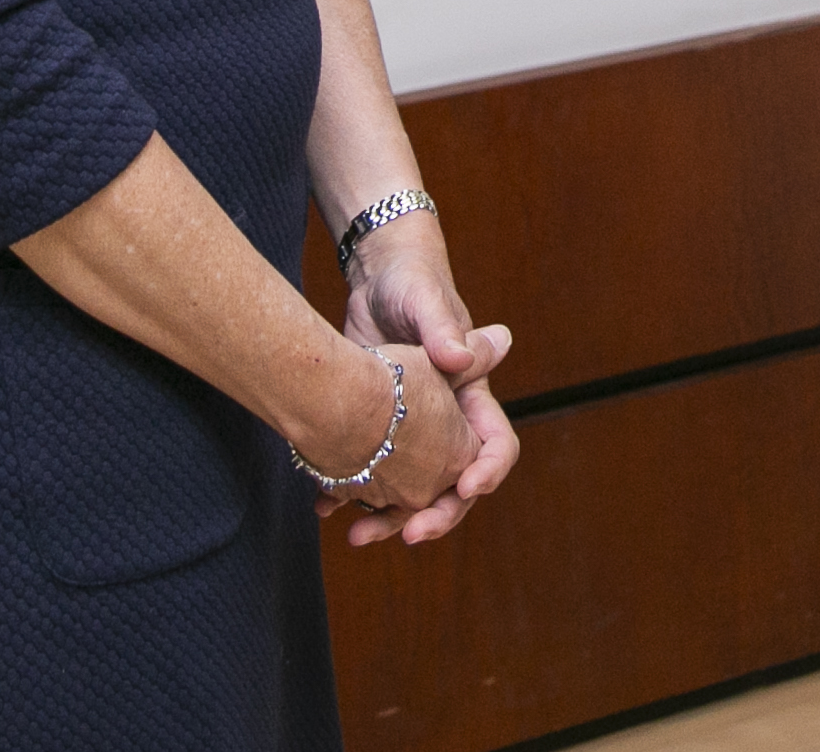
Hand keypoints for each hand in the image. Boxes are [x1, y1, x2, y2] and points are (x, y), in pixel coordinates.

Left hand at [333, 220, 518, 544]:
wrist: (372, 281)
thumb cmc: (411, 282)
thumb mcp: (425, 302)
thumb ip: (443, 330)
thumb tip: (460, 357)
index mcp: (471, 396)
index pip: (496, 444)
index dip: (488, 471)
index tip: (467, 487)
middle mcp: (445, 423)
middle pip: (454, 485)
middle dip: (437, 515)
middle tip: (410, 535)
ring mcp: (410, 432)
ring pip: (409, 493)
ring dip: (386, 520)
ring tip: (357, 537)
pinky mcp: (374, 429)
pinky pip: (368, 476)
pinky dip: (347, 496)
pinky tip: (322, 506)